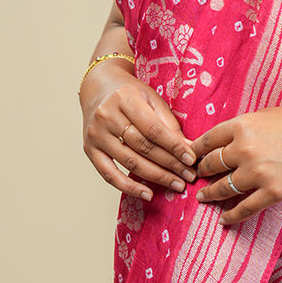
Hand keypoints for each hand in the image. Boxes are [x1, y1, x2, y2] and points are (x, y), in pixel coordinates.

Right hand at [81, 65, 195, 199]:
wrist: (98, 89)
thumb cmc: (130, 94)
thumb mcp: (152, 99)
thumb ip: (169, 124)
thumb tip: (189, 150)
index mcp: (125, 99)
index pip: (153, 129)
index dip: (174, 147)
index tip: (192, 160)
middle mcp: (107, 116)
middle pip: (143, 147)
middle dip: (170, 164)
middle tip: (189, 176)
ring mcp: (96, 134)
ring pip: (129, 162)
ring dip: (156, 177)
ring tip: (176, 185)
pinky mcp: (89, 150)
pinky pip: (109, 175)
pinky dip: (129, 187)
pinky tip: (147, 194)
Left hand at [191, 106, 281, 225]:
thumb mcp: (267, 115)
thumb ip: (243, 128)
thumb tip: (223, 141)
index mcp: (242, 126)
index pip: (207, 141)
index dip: (194, 152)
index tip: (189, 158)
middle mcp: (245, 149)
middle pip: (211, 164)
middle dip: (200, 172)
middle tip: (195, 178)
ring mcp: (258, 172)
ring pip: (222, 188)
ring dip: (210, 195)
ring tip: (203, 198)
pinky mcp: (273, 192)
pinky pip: (244, 208)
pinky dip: (230, 216)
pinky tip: (223, 219)